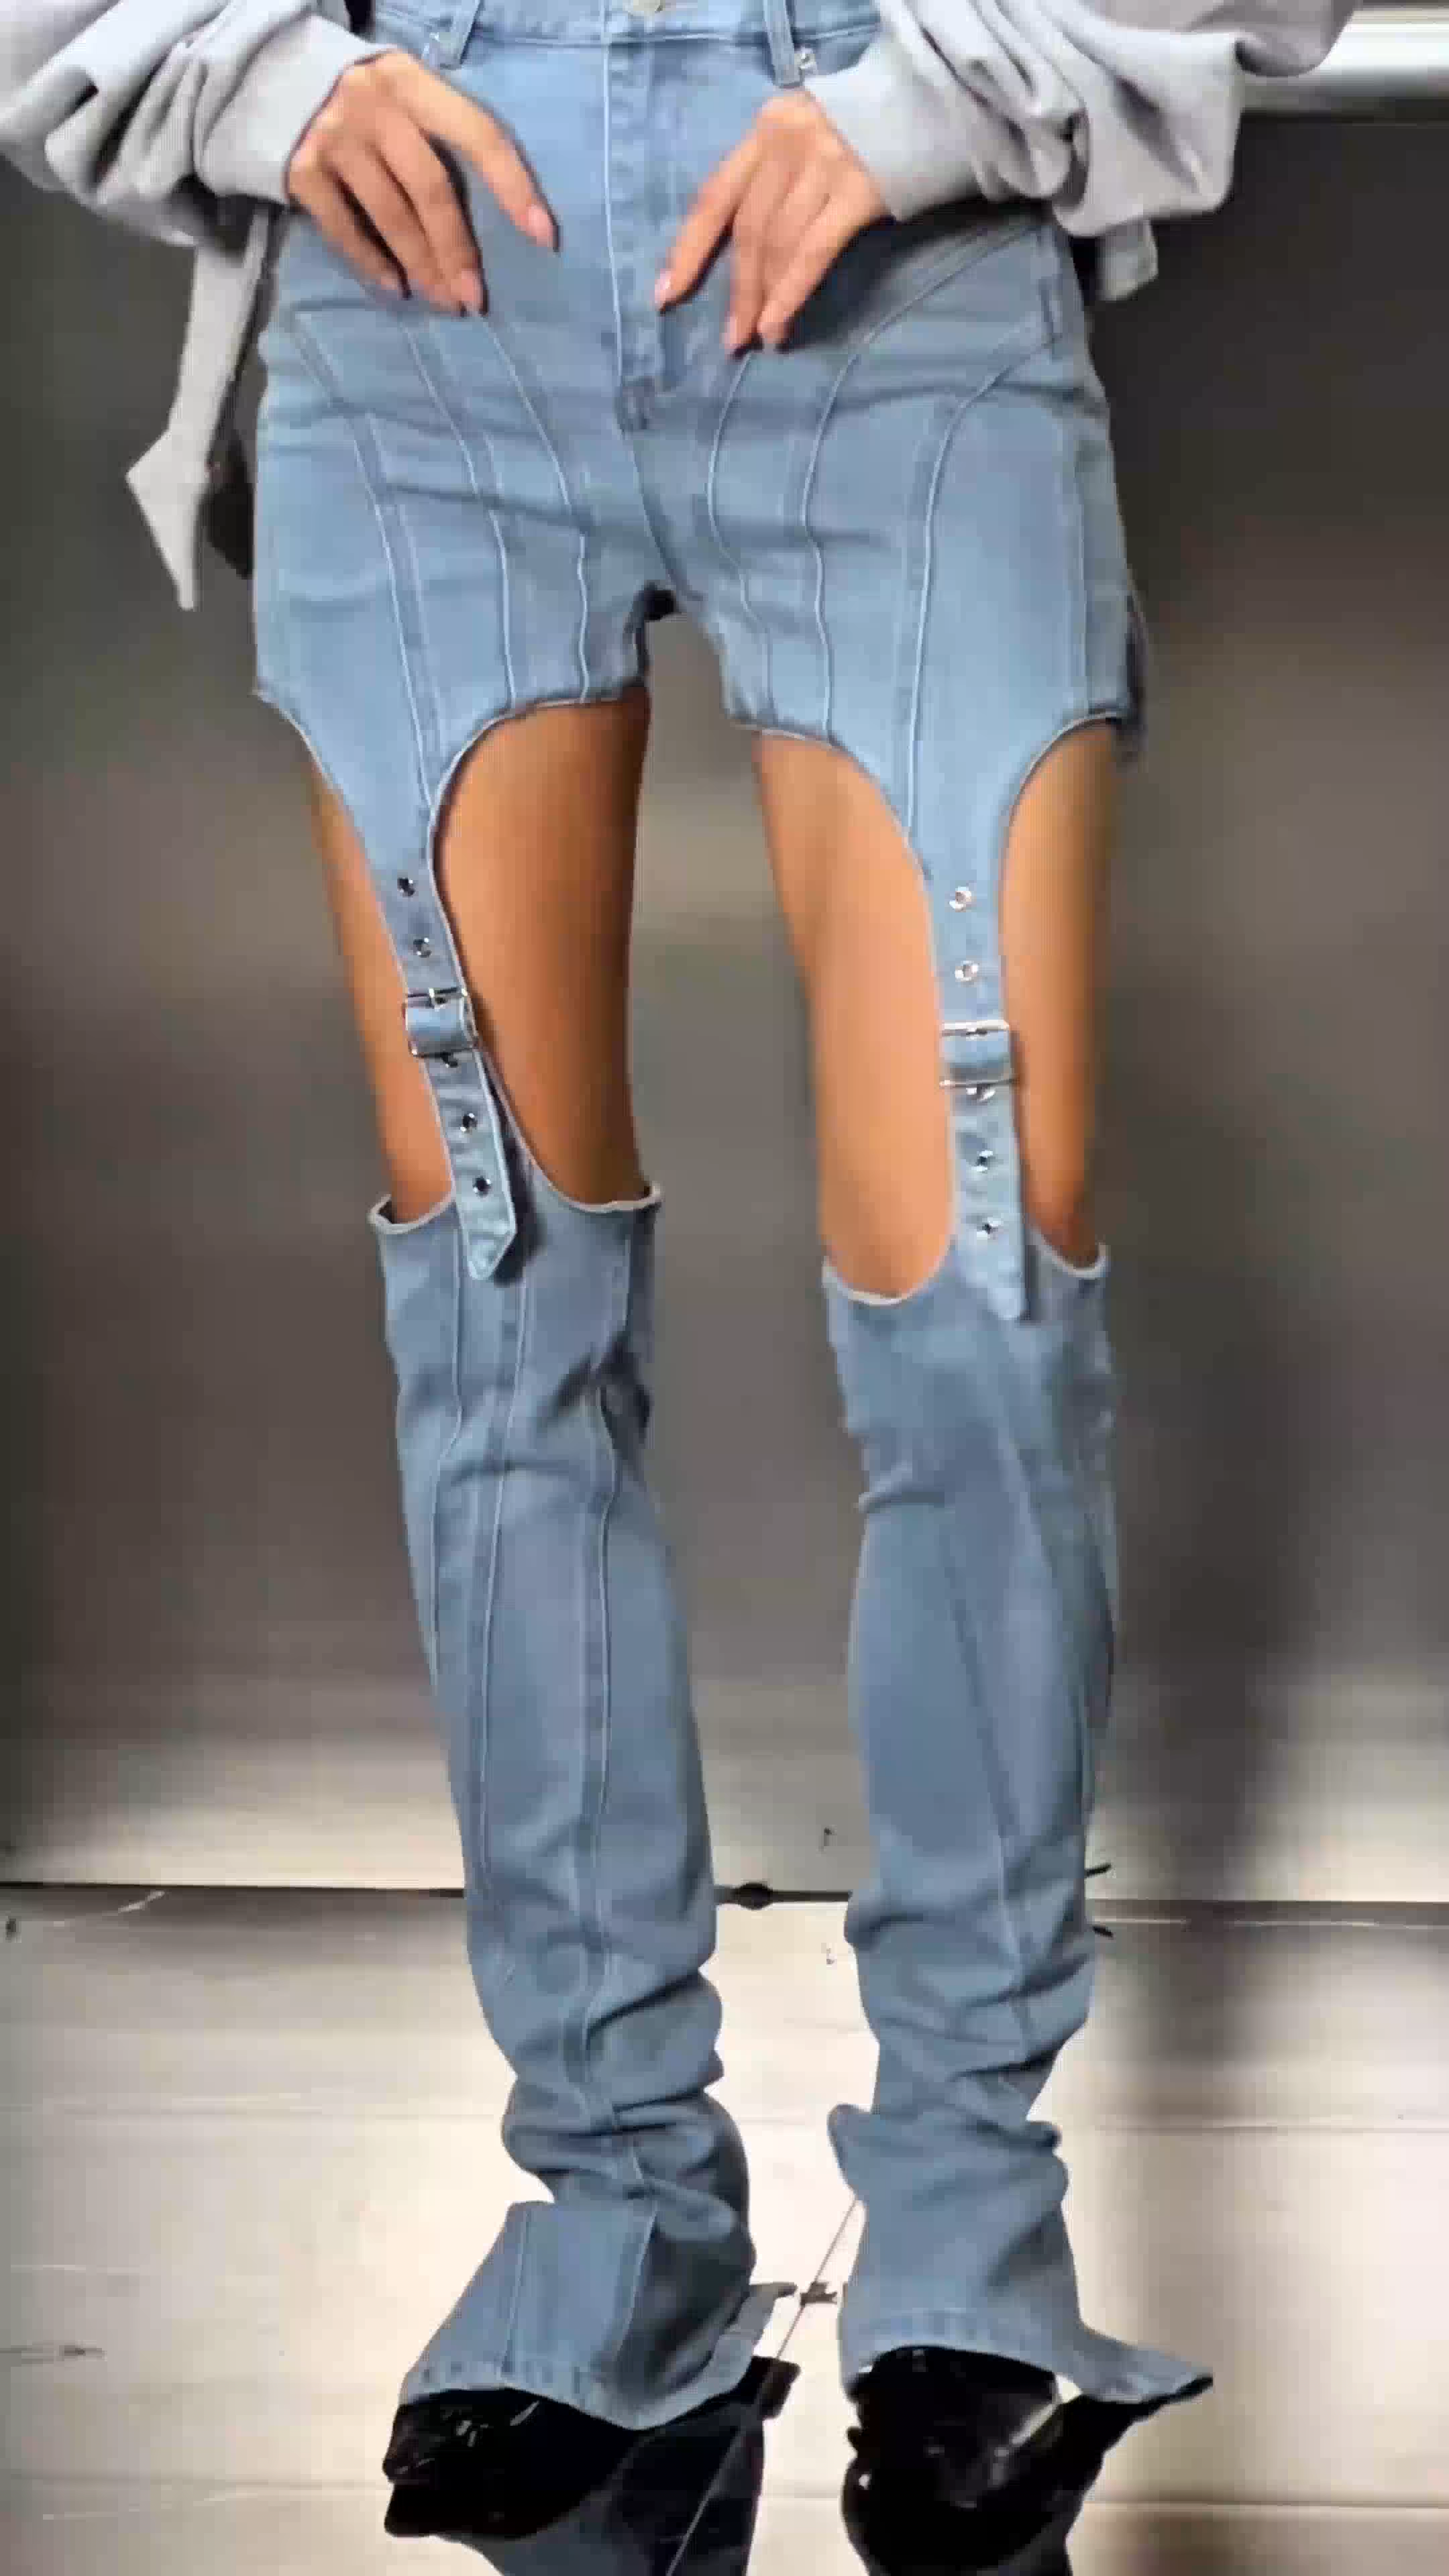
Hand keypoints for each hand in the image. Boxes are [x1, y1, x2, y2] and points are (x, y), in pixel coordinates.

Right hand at [286, 52, 555, 312]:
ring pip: (391, 216)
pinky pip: (345, 229)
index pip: (478, 134)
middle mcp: (374, 104)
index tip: (544, 236)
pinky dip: (372, 263)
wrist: (269, 78)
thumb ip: (437, 134)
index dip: (514, 186)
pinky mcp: (301, 170)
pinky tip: (397, 288)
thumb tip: (491, 213)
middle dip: (458, 250)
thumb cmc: (361, 102)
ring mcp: (334, 137)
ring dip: (423, 266)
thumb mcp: (402, 95)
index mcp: (411, 81)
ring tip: (444, 301)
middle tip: (474, 297)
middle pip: (431, 188)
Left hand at [656, 91, 885, 350]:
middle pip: (746, 228)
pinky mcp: (857, 192)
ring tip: (758, 339)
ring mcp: (822, 165)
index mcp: (766, 130)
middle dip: (736, 290)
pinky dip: (790, 294)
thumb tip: (751, 247)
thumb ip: (775, 175)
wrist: (936, 100)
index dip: (688, 250)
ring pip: (776, 244)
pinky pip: (812, 253)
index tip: (666, 295)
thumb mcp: (805, 134)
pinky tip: (779, 326)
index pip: (714, 196)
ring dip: (762, 300)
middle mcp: (787, 143)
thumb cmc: (868, 130)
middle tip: (731, 339)